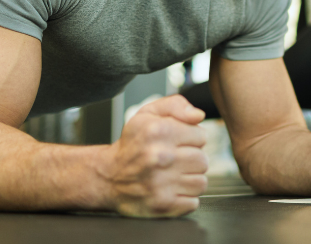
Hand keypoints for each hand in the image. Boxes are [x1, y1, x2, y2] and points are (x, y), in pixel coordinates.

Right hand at [104, 95, 207, 216]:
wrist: (107, 177)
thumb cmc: (131, 144)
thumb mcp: (147, 114)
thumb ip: (176, 105)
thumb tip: (198, 115)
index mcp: (158, 131)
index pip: (201, 136)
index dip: (191, 139)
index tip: (177, 142)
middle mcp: (160, 157)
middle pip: (203, 160)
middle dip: (192, 159)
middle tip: (175, 160)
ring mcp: (161, 183)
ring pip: (200, 182)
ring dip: (190, 179)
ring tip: (173, 175)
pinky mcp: (162, 205)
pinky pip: (193, 202)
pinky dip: (184, 198)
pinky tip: (170, 189)